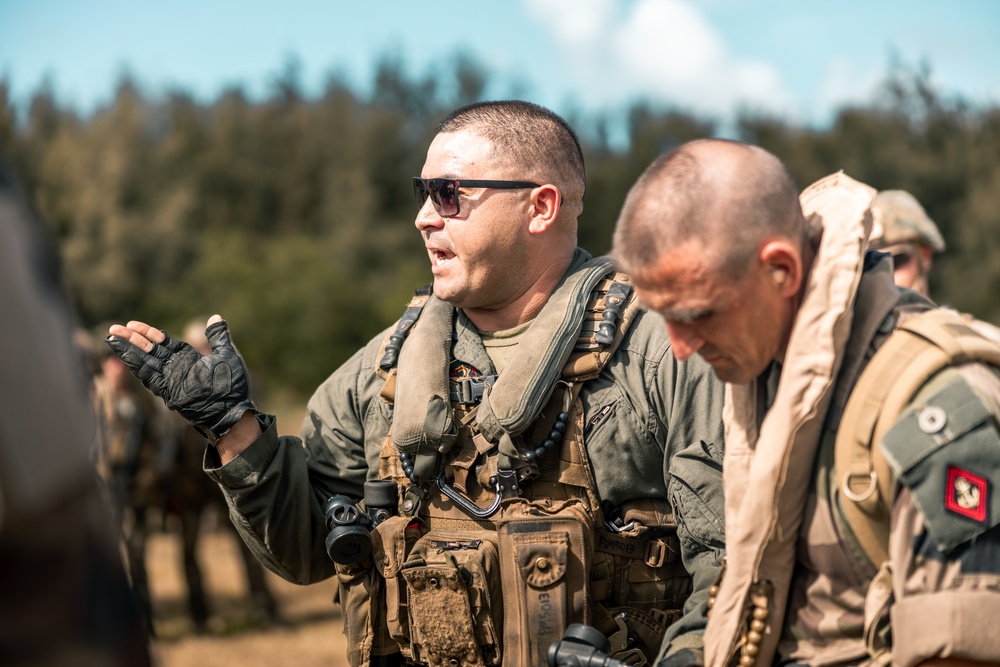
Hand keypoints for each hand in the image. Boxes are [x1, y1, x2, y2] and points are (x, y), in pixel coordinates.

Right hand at [106, 315, 254, 437]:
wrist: (233, 409)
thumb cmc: (232, 385)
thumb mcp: (227, 355)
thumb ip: (218, 337)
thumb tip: (216, 317)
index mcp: (187, 358)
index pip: (163, 342)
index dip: (148, 333)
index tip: (133, 324)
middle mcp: (175, 368)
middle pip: (149, 350)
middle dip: (132, 339)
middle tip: (113, 328)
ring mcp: (170, 379)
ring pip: (145, 361)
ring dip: (128, 350)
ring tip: (111, 338)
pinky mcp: (168, 391)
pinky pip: (149, 376)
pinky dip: (137, 366)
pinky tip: (124, 356)